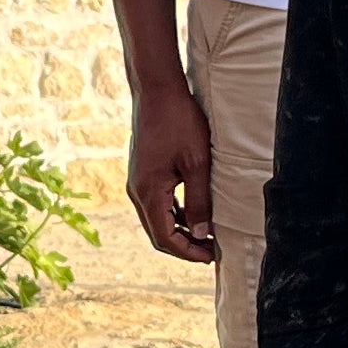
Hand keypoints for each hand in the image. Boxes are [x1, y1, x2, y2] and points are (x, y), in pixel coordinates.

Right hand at [126, 79, 217, 264]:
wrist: (157, 90)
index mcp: (149, 192)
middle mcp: (137, 191)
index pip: (165, 238)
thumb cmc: (179, 122)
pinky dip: (174, 214)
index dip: (188, 252)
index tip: (210, 257)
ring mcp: (137, 182)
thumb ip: (199, 201)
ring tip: (206, 235)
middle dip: (184, 246)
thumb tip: (203, 234)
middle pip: (158, 233)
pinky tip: (194, 213)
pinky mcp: (142, 173)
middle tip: (211, 252)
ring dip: (180, 231)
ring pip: (156, 219)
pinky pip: (156, 203)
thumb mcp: (197, 164)